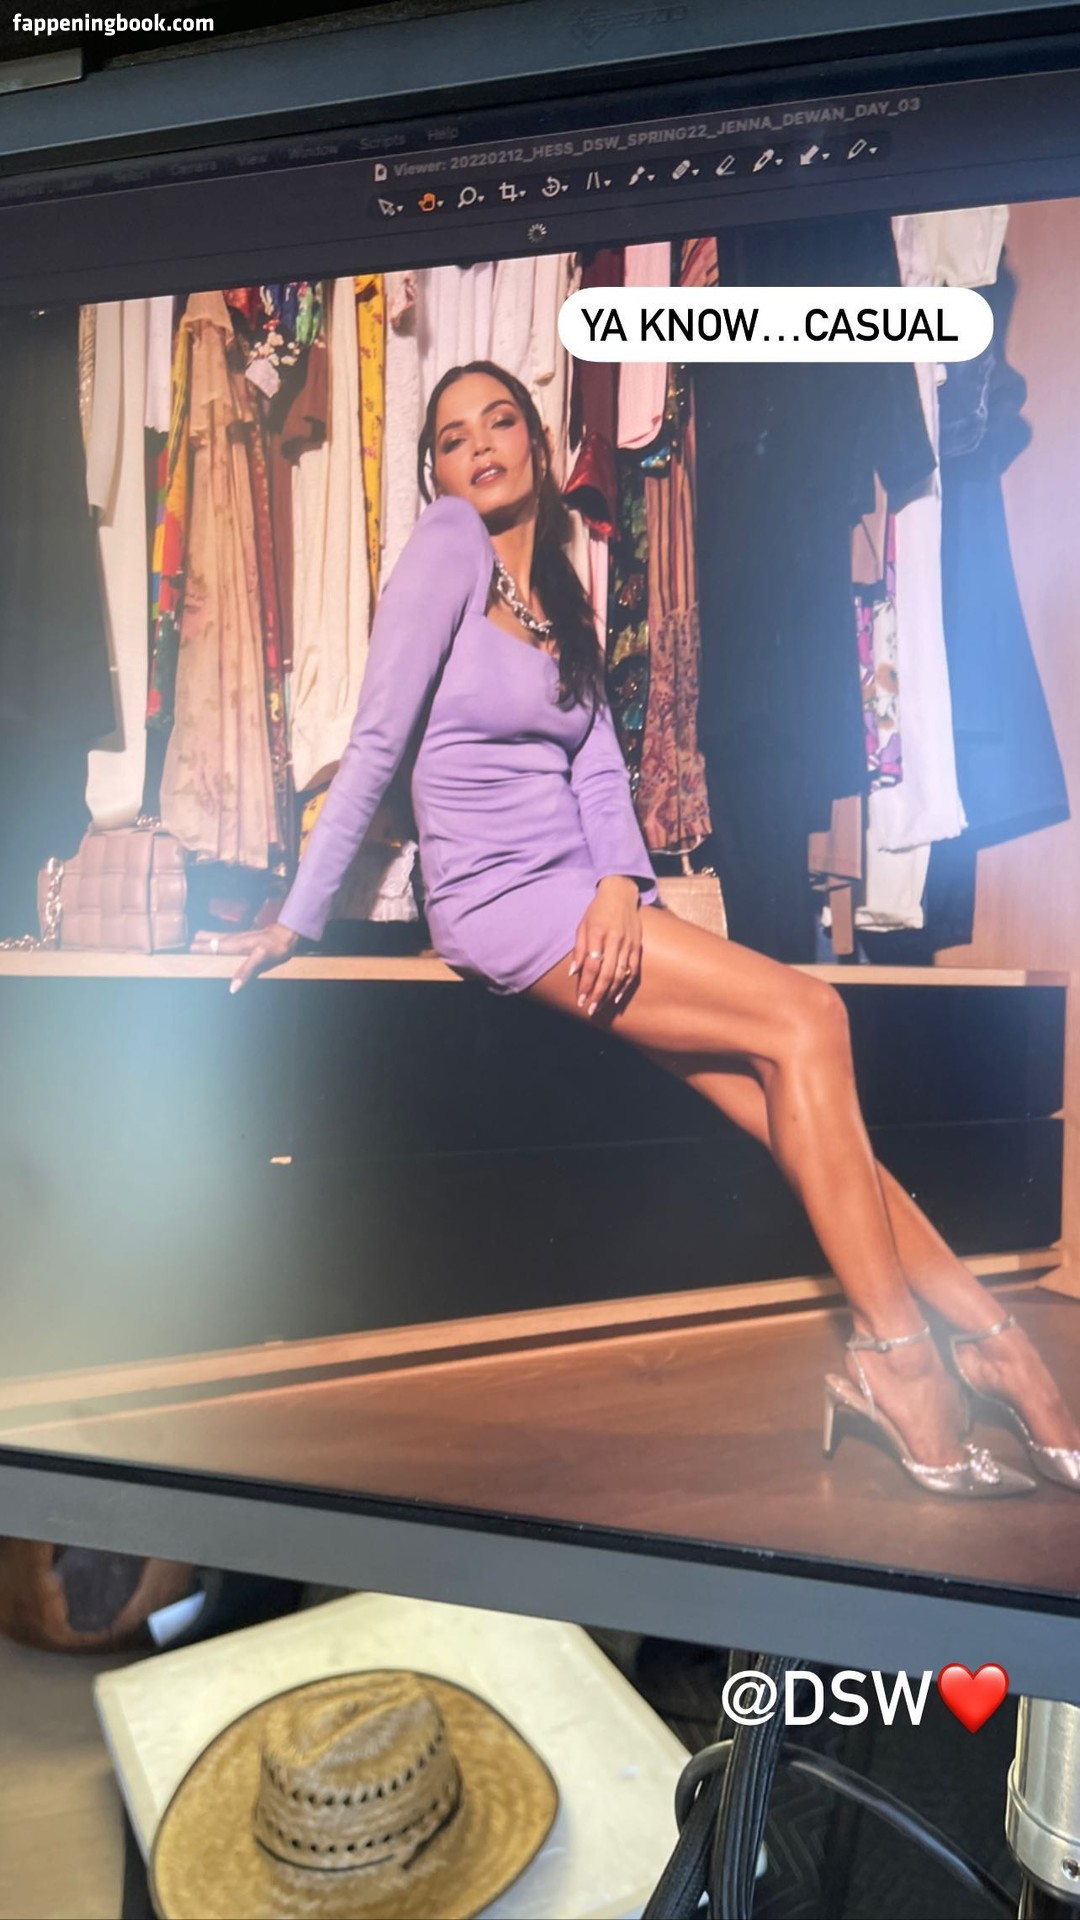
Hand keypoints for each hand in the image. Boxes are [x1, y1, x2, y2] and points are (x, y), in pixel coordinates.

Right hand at [190, 921, 300, 992]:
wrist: (289, 935)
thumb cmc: (276, 947)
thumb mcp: (261, 959)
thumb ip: (246, 972)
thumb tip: (232, 988)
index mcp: (234, 945)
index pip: (212, 947)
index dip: (199, 949)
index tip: (186, 952)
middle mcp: (234, 939)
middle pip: (212, 939)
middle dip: (199, 943)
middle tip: (186, 947)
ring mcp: (240, 938)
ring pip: (218, 937)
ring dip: (207, 940)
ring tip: (196, 941)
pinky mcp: (247, 939)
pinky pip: (227, 939)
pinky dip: (218, 940)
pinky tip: (219, 943)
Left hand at [569, 877, 641, 1016]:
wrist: (620, 894)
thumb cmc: (597, 910)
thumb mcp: (582, 925)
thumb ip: (579, 949)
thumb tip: (574, 973)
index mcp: (598, 933)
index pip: (592, 965)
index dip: (586, 985)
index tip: (580, 999)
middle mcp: (615, 939)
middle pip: (607, 974)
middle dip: (598, 994)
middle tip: (591, 1009)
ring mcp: (628, 944)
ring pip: (620, 975)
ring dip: (610, 993)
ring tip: (601, 1006)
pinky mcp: (637, 946)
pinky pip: (633, 970)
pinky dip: (626, 985)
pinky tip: (617, 997)